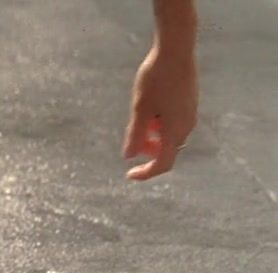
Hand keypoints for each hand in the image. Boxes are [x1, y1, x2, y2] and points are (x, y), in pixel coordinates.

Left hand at [122, 44, 197, 180]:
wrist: (176, 50)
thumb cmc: (155, 79)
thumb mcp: (139, 109)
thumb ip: (135, 134)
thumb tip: (128, 156)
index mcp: (175, 131)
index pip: (163, 164)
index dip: (146, 173)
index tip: (129, 175)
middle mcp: (187, 125)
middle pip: (167, 150)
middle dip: (148, 151)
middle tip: (132, 137)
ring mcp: (190, 114)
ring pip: (170, 135)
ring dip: (153, 135)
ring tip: (140, 114)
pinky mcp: (189, 103)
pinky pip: (174, 122)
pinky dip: (159, 123)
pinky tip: (149, 105)